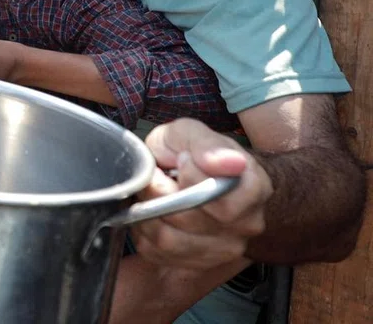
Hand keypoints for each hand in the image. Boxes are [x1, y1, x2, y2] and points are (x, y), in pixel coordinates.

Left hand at [131, 119, 273, 269]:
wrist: (198, 174)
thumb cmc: (194, 152)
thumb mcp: (191, 133)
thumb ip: (205, 143)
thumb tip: (228, 162)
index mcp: (252, 188)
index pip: (220, 199)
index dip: (190, 177)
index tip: (181, 159)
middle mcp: (245, 224)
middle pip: (189, 220)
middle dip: (160, 193)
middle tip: (158, 175)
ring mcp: (224, 248)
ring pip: (169, 240)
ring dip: (148, 214)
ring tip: (152, 194)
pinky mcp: (196, 263)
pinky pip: (157, 253)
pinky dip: (143, 231)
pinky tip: (151, 213)